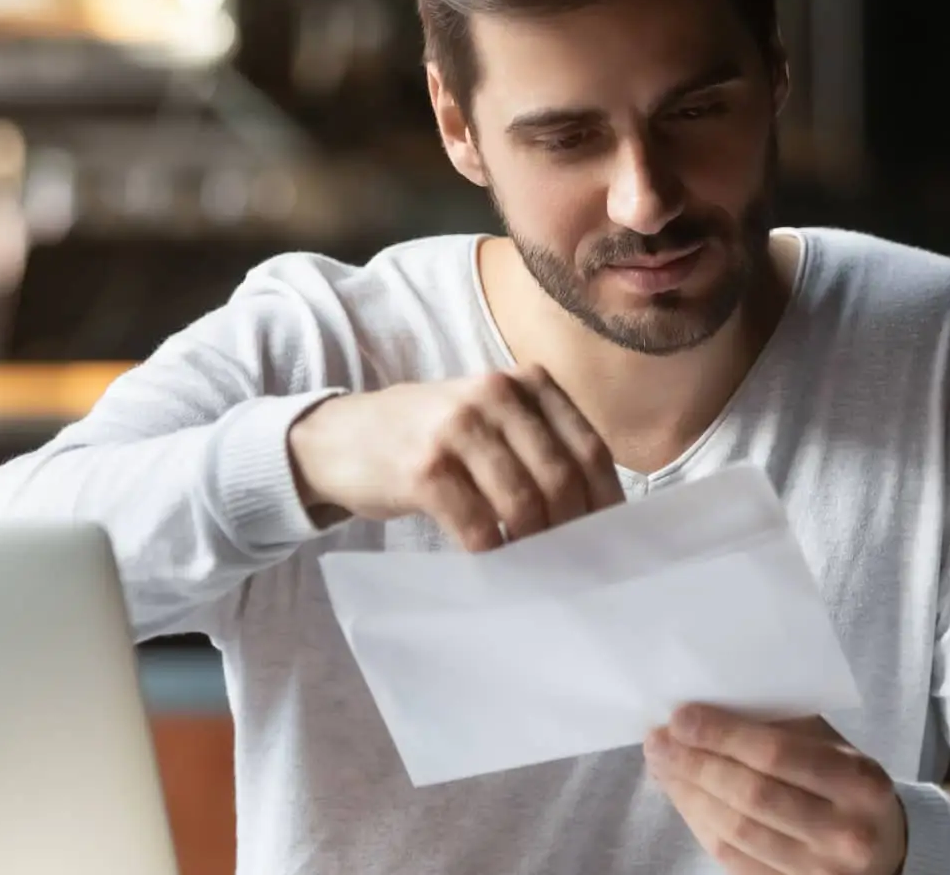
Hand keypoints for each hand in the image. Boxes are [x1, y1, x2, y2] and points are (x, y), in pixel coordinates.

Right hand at [287, 364, 626, 550]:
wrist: (340, 436)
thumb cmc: (429, 437)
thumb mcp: (489, 418)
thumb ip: (539, 446)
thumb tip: (595, 515)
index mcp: (525, 383)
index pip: (590, 449)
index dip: (605, 502)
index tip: (609, 539)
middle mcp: (495, 395)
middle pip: (562, 478)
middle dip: (573, 530)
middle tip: (573, 564)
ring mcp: (457, 428)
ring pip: (524, 503)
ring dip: (534, 545)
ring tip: (535, 566)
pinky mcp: (423, 468)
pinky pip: (476, 525)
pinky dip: (492, 552)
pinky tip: (493, 563)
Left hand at [645, 705, 906, 874]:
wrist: (885, 846)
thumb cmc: (847, 783)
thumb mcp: (832, 745)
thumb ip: (780, 725)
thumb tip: (707, 710)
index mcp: (859, 782)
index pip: (776, 753)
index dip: (722, 735)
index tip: (681, 717)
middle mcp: (845, 832)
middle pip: (751, 794)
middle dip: (694, 764)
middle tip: (659, 741)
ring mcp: (820, 870)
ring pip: (736, 831)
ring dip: (688, 794)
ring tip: (663, 766)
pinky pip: (733, 859)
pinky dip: (700, 824)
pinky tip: (683, 797)